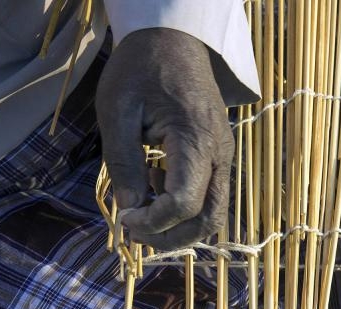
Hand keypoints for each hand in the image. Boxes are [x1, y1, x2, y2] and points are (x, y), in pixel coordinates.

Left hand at [96, 28, 234, 249]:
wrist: (173, 39)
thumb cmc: (141, 68)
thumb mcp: (117, 110)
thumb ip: (123, 163)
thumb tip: (129, 209)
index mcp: (196, 139)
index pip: (184, 203)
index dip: (153, 223)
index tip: (124, 220)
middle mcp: (219, 153)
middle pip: (209, 219)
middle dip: (172, 238)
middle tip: (135, 233)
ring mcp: (223, 156)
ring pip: (214, 214)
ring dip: (180, 228)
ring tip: (144, 214)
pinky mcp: (219, 156)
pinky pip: (211, 197)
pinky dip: (185, 209)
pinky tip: (156, 187)